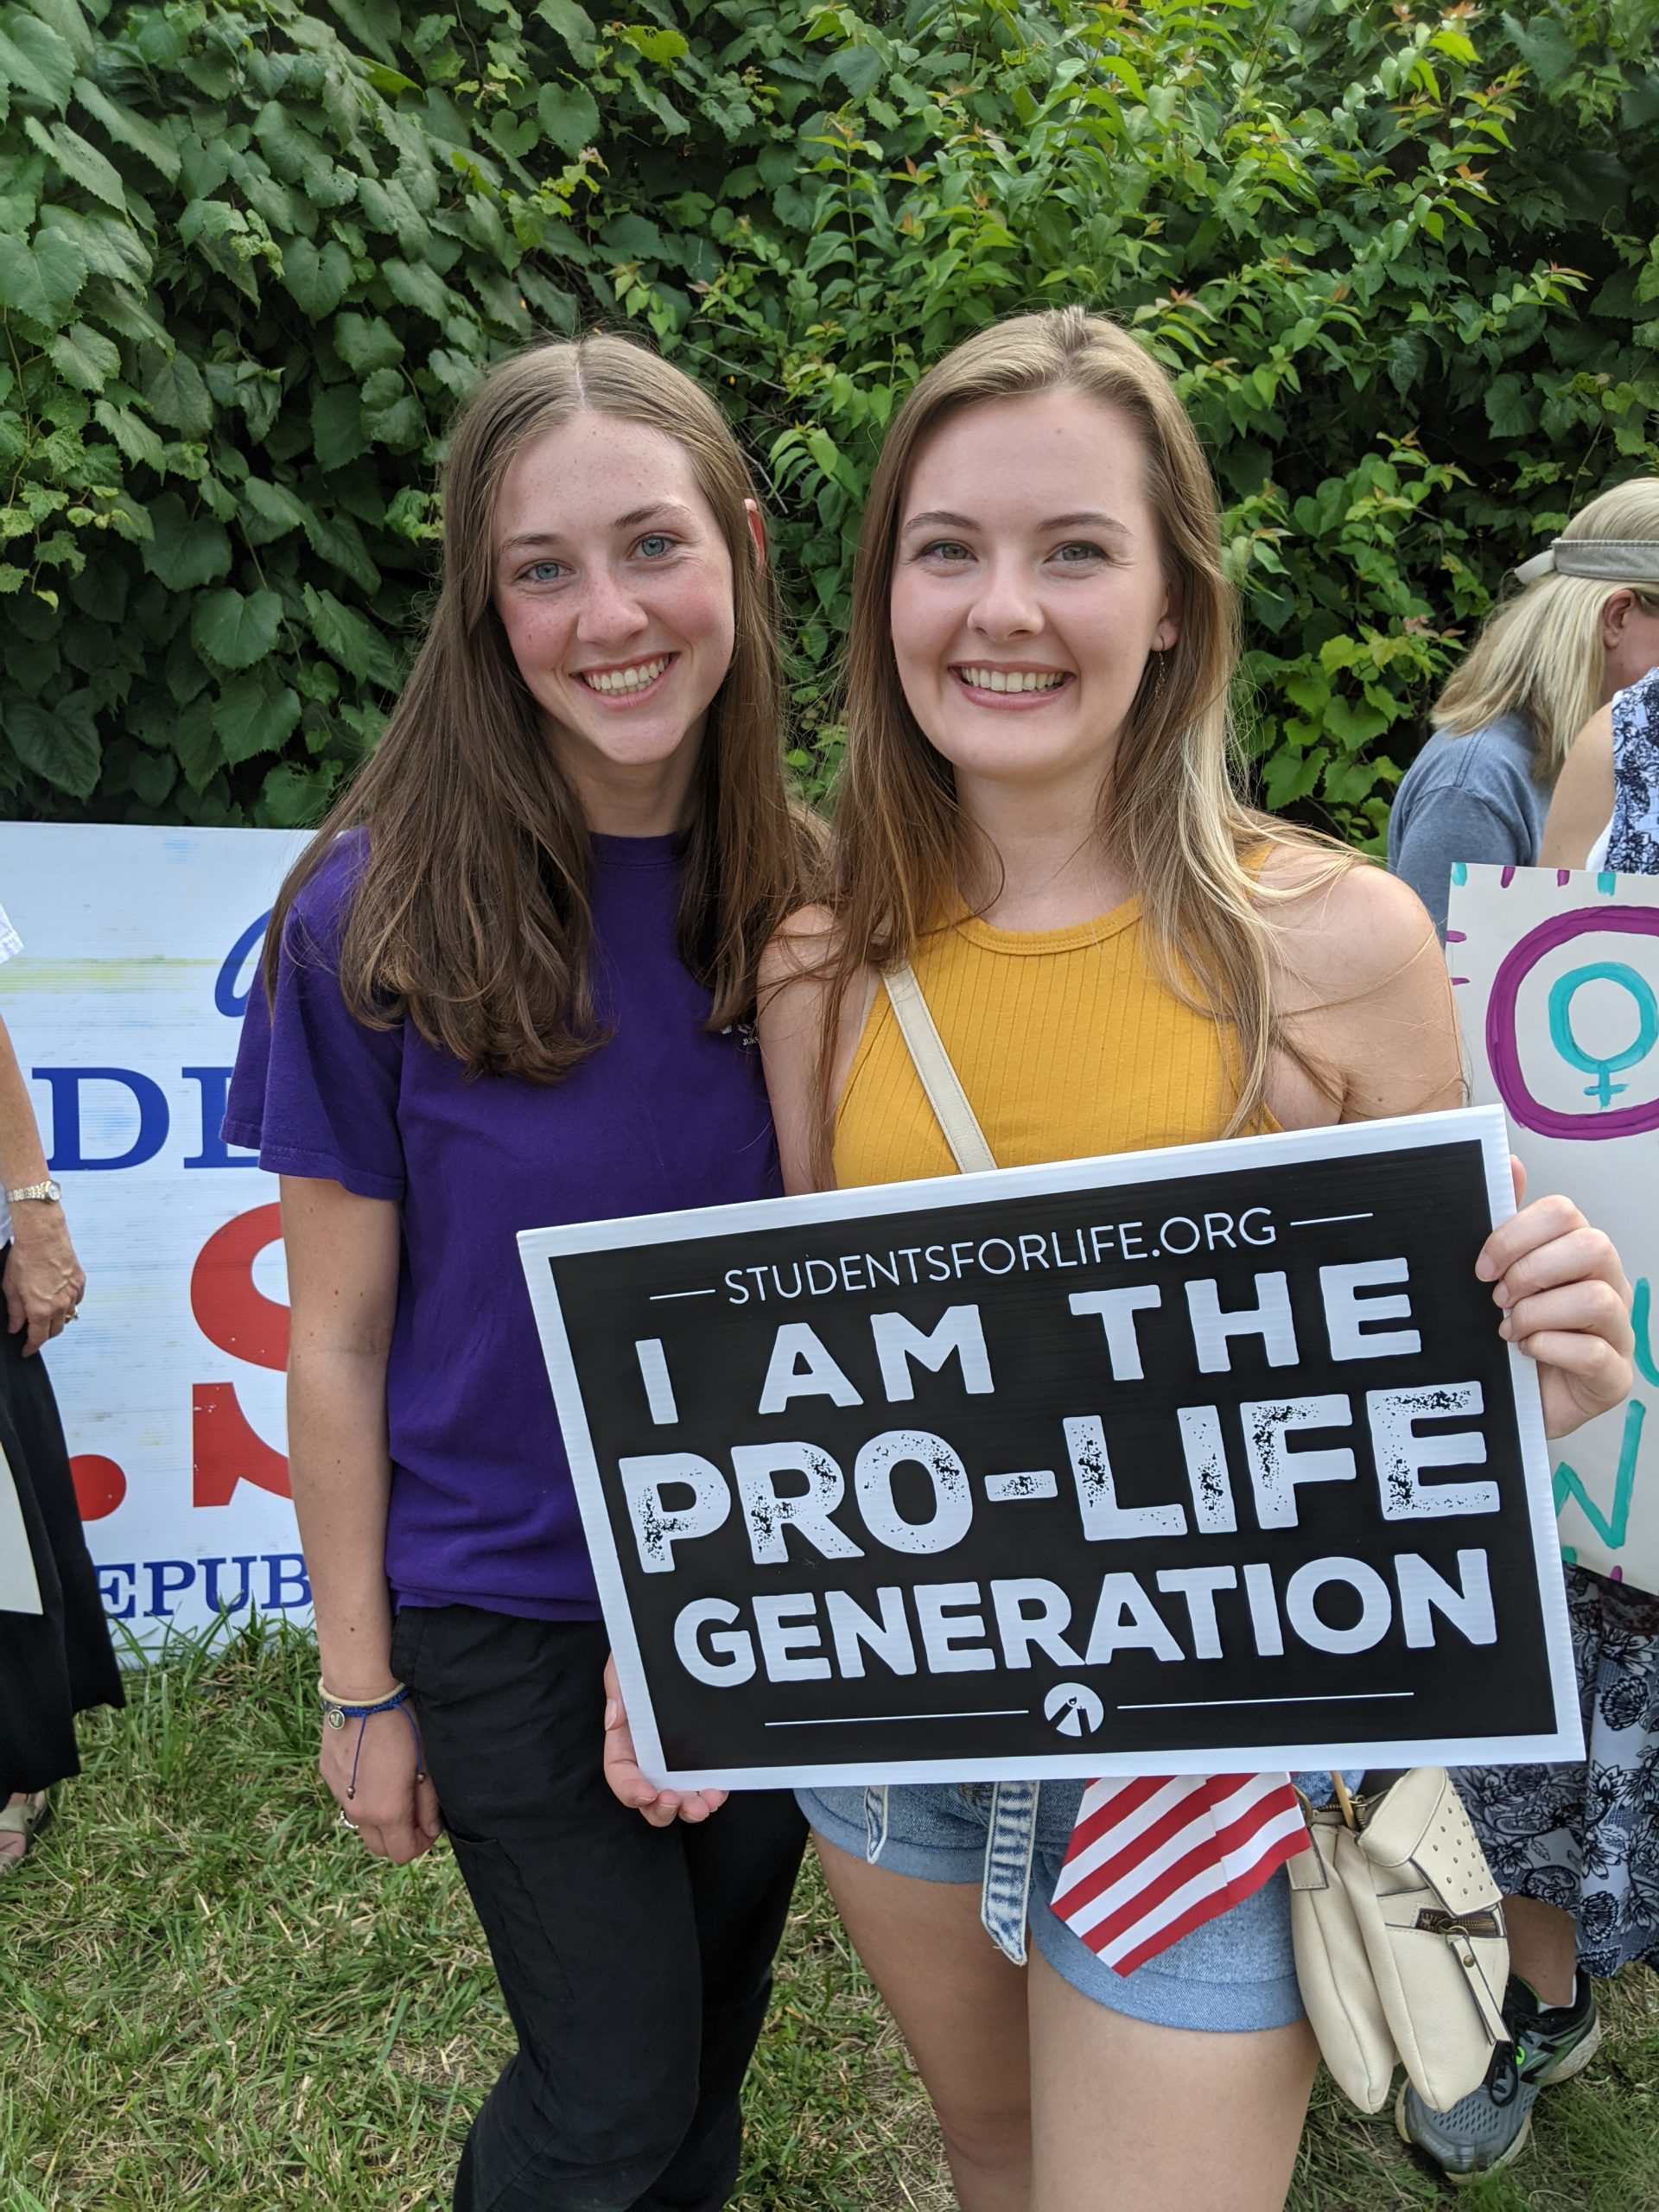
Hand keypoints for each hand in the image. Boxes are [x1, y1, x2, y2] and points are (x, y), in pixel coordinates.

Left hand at [6, 1207, 84, 1354]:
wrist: (43, 1237)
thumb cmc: (25, 1258)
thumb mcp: (11, 1288)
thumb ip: (15, 1311)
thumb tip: (16, 1326)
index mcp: (41, 1309)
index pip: (38, 1338)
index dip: (31, 1347)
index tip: (27, 1350)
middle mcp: (60, 1305)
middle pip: (55, 1331)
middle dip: (43, 1335)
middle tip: (33, 1332)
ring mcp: (72, 1294)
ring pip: (67, 1317)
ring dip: (56, 1320)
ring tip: (45, 1313)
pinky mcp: (80, 1283)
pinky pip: (76, 1302)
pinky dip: (67, 1305)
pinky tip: (58, 1299)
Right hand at [320, 1708, 441, 1864]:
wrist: (363, 1695)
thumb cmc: (402, 1726)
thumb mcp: (425, 1766)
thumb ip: (428, 1805)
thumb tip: (431, 1830)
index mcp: (386, 1813)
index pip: (402, 1854)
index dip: (421, 1844)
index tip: (429, 1826)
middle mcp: (358, 1812)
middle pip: (379, 1848)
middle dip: (399, 1838)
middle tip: (414, 1813)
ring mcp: (338, 1796)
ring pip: (361, 1824)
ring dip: (380, 1819)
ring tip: (394, 1788)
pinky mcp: (327, 1777)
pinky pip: (346, 1800)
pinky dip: (362, 1796)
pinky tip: (373, 1769)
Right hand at [603, 1652, 726, 1827]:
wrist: (679, 1648)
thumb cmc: (644, 1660)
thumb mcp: (624, 1665)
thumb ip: (616, 1688)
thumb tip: (615, 1719)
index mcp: (626, 1743)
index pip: (622, 1775)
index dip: (630, 1790)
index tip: (647, 1793)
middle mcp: (650, 1759)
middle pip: (651, 1799)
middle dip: (663, 1810)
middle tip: (677, 1803)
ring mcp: (678, 1762)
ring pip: (680, 1798)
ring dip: (690, 1808)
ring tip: (705, 1806)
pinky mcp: (704, 1758)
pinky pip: (707, 1782)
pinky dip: (712, 1793)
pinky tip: (720, 1792)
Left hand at [1477, 1160, 1633, 1439]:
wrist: (1507, 1403)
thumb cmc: (1509, 1336)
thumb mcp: (1500, 1278)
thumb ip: (1507, 1224)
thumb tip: (1511, 1163)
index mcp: (1579, 1255)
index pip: (1564, 1213)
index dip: (1517, 1233)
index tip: (1482, 1264)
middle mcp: (1607, 1287)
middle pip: (1592, 1246)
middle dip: (1532, 1270)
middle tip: (1498, 1297)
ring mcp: (1617, 1333)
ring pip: (1596, 1298)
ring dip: (1538, 1313)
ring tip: (1510, 1330)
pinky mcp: (1613, 1377)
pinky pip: (1593, 1352)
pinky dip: (1550, 1348)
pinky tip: (1528, 1352)